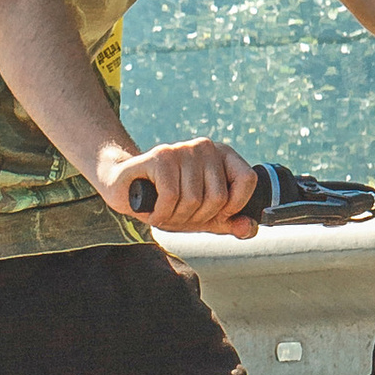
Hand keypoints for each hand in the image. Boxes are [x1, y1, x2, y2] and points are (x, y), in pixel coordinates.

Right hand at [101, 137, 260, 235]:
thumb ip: (228, 222)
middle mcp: (205, 146)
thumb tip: (248, 228)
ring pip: (193, 199)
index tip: (215, 213)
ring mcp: (182, 149)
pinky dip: (161, 213)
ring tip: (165, 211)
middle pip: (218, 197)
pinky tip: (153, 211)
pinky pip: (171, 197)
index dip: (233, 206)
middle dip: (197, 217)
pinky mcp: (160, 156)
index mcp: (223, 155)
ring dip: (176, 217)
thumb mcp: (203, 216)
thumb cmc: (168, 201)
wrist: (126, 189)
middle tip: (179, 214)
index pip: (247, 179)